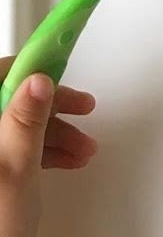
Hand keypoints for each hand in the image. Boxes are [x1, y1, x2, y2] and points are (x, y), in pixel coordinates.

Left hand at [0, 57, 97, 236]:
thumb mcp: (17, 168)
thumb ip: (25, 120)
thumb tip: (36, 81)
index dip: (28, 71)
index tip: (59, 67)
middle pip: (6, 101)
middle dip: (47, 106)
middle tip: (81, 108)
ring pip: (12, 124)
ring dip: (50, 130)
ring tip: (82, 147)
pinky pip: (12, 145)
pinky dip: (40, 148)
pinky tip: (63, 159)